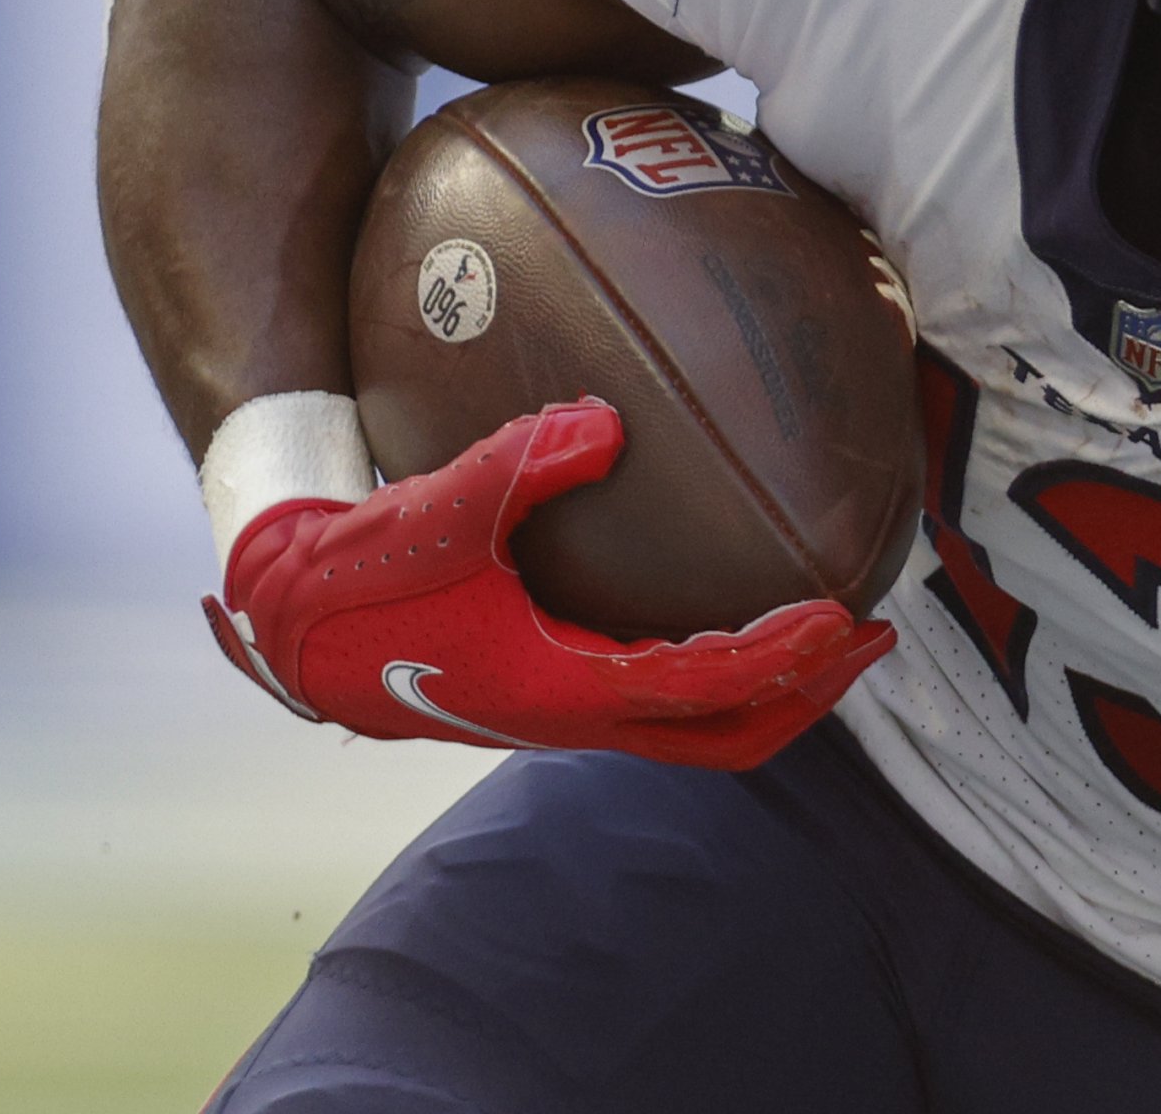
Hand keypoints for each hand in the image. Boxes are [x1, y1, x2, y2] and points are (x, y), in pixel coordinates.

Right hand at [201, 398, 892, 766]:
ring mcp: (565, 711)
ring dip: (767, 688)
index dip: (782, 658)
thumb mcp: (435, 511)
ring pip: (694, 727)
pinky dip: (711, 668)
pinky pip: (656, 695)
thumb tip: (606, 422)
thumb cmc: (357, 574)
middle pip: (725, 737)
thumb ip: (518, 463)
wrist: (290, 622)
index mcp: (562, 691)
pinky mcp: (550, 689)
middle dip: (806, 695)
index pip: (704, 687)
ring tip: (824, 629)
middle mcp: (574, 718)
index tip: (842, 618)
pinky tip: (721, 598)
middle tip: (870, 640)